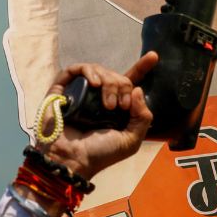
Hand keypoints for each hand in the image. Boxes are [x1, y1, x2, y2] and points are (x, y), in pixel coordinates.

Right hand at [37, 52, 158, 180]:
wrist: (72, 160)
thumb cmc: (100, 154)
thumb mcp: (131, 139)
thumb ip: (142, 116)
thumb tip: (137, 89)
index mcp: (116, 108)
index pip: (130, 82)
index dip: (142, 68)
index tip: (154, 56)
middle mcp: (99, 97)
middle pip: (117, 76)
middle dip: (123, 86)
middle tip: (119, 106)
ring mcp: (81, 92)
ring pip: (100, 71)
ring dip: (109, 83)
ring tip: (107, 105)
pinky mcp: (63, 89)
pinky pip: (76, 69)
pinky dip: (88, 71)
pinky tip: (94, 83)